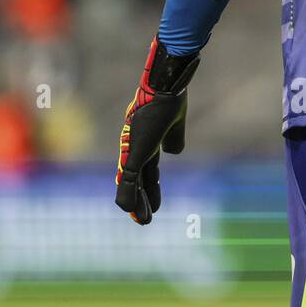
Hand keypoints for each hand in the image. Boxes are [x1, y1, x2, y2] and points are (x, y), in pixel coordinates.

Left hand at [115, 36, 198, 223]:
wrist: (166, 85)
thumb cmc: (171, 97)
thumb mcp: (176, 124)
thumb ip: (174, 139)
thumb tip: (174, 153)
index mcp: (146, 140)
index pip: (146, 169)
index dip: (149, 187)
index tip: (152, 204)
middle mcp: (135, 146)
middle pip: (138, 179)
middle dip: (142, 199)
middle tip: (144, 219)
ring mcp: (132, 149)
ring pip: (132, 184)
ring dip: (137, 204)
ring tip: (141, 221)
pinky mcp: (133, 152)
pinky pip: (129, 181)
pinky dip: (130, 198)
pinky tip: (132, 212)